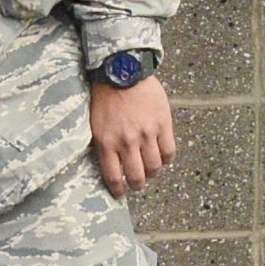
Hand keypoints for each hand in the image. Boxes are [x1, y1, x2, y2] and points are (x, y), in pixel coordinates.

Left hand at [89, 76, 175, 198]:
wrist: (122, 71)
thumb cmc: (105, 95)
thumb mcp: (95, 123)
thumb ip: (104, 143)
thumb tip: (109, 163)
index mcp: (107, 143)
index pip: (113, 177)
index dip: (118, 190)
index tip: (120, 194)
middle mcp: (127, 142)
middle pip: (137, 176)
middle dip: (137, 184)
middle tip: (137, 184)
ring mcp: (147, 134)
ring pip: (155, 167)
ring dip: (153, 173)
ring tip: (151, 171)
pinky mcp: (163, 125)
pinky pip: (169, 151)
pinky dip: (167, 159)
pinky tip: (163, 158)